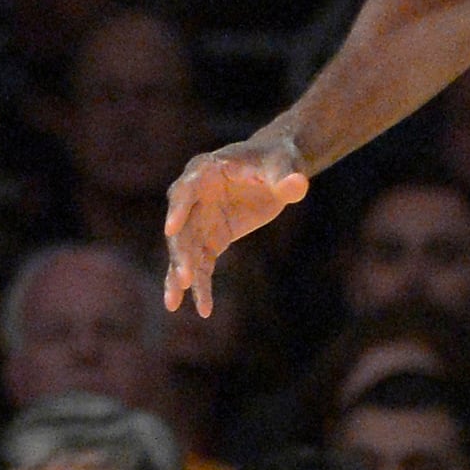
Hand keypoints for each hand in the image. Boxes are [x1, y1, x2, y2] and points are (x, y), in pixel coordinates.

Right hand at [163, 135, 308, 316]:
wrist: (277, 167)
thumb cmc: (277, 160)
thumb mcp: (284, 166)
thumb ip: (287, 178)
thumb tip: (298, 185)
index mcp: (206, 170)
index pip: (186, 189)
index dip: (178, 208)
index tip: (170, 228)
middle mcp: (194, 195)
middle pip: (181, 226)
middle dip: (180, 252)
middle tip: (185, 277)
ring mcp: (199, 219)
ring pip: (184, 250)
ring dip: (180, 274)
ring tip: (174, 303)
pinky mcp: (210, 238)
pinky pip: (200, 263)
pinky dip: (199, 284)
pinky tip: (203, 309)